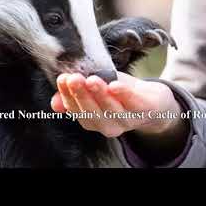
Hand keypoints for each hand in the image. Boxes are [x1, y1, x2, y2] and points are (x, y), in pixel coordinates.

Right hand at [51, 72, 184, 138]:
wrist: (151, 98)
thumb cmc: (118, 93)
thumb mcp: (94, 90)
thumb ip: (76, 94)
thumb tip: (55, 102)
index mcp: (93, 120)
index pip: (77, 110)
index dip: (68, 96)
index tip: (62, 79)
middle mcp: (108, 125)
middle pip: (92, 113)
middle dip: (82, 96)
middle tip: (74, 79)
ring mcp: (128, 120)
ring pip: (111, 110)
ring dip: (100, 95)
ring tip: (92, 80)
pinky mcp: (145, 110)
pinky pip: (134, 104)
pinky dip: (124, 95)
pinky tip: (115, 85)